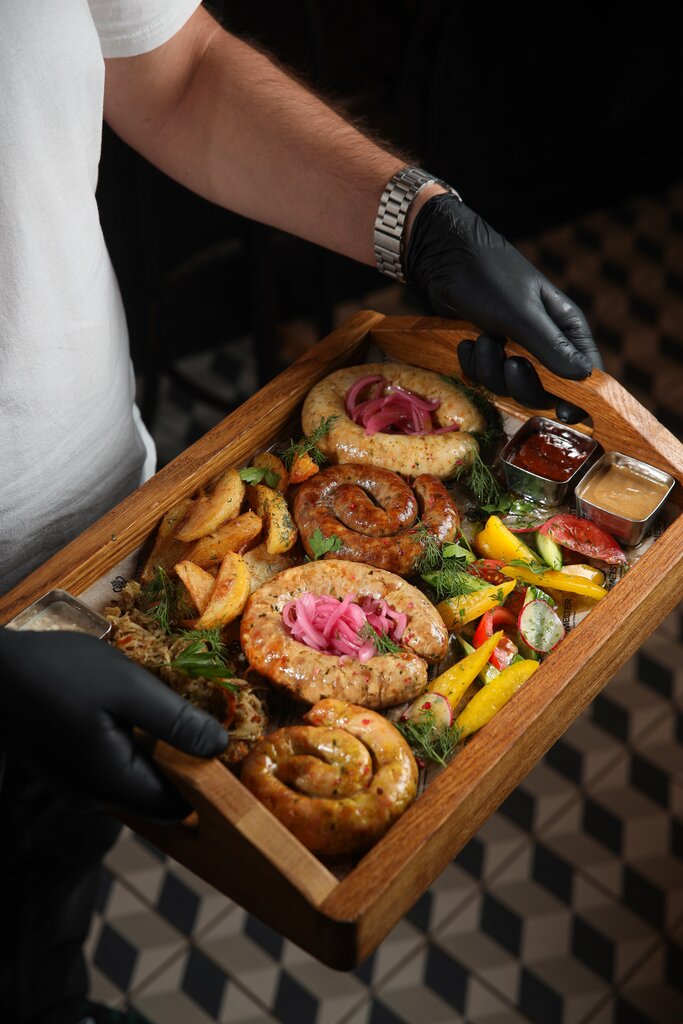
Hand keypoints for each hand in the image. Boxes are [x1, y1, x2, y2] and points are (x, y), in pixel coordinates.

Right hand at [0, 627, 227, 820]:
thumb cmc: (60, 673)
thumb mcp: (129, 688)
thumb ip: (176, 721)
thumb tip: (221, 748)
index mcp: (115, 784)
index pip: (178, 808)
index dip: (207, 781)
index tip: (219, 742)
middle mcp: (95, 797)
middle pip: (158, 796)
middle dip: (183, 762)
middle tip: (196, 717)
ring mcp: (77, 786)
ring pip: (135, 780)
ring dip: (156, 751)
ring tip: (163, 708)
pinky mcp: (67, 770)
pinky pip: (113, 767)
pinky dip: (131, 746)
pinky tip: (130, 711)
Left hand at [405, 194, 601, 421]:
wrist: (442, 258)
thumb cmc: (489, 276)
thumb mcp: (521, 313)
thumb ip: (550, 347)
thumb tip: (584, 377)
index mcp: (564, 327)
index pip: (584, 372)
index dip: (577, 397)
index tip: (563, 413)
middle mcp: (542, 340)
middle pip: (544, 389)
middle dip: (521, 382)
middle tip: (509, 362)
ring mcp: (513, 347)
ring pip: (508, 385)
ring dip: (490, 368)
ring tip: (481, 338)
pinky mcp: (486, 350)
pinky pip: (483, 376)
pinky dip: (472, 363)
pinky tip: (465, 341)